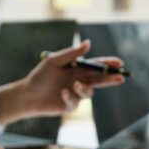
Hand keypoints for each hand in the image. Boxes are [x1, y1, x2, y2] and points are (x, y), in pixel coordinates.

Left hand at [0, 40, 124, 124]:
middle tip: (120, 78)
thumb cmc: (40, 75)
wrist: (27, 94)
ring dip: (84, 88)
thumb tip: (88, 43)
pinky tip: (62, 92)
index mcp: (77, 69)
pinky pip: (75, 102)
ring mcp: (75, 94)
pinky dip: (70, 96)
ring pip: (88, 92)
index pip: (96, 65)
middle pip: (99, 80)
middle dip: (110, 79)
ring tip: (75, 85)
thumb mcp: (54, 61)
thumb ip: (72, 53)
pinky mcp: (70, 105)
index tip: (119, 62)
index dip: (108, 64)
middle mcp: (79, 80)